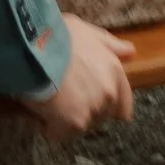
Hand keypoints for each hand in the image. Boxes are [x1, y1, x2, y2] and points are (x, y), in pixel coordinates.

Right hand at [23, 23, 134, 140]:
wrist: (34, 45)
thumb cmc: (59, 34)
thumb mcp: (87, 31)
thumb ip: (110, 45)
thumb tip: (131, 52)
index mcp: (115, 72)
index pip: (123, 107)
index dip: (106, 105)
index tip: (88, 97)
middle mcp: (109, 94)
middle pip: (100, 117)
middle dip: (84, 110)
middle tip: (64, 95)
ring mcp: (93, 111)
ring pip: (80, 125)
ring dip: (66, 119)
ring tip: (48, 101)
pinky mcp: (73, 124)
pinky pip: (58, 133)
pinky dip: (48, 126)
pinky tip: (37, 110)